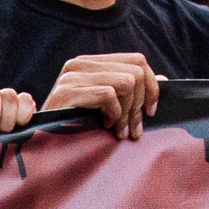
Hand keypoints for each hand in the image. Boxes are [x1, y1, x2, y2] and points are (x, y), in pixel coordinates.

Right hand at [41, 51, 162, 139]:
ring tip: (119, 130)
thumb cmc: (78, 128)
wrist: (44, 147)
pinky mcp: (66, 92)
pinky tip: (104, 126)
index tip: (149, 112)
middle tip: (134, 128)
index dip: (152, 86)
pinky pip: (109, 95)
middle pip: (136, 71)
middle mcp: (80, 63)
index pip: (137, 60)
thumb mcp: (108, 106)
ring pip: (127, 82)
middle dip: (141, 104)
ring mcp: (71, 76)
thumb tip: (165, 79)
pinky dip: (113, 115)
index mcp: (91, 62)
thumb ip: (132, 91)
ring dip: (128, 112)